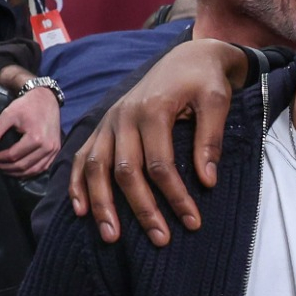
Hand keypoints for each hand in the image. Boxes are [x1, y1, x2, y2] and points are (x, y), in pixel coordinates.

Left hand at [0, 85, 61, 177]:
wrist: (46, 99)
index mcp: (36, 138)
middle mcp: (47, 146)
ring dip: (19, 173)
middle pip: (24, 165)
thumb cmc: (27, 105)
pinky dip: (32, 171)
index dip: (0, 158)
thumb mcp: (9, 114)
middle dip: (8, 168)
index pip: (14, 155)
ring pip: (34, 170)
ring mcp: (54, 149)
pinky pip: (44, 167)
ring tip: (7, 169)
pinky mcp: (56, 150)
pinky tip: (22, 170)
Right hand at [69, 38, 248, 244]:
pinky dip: (77, 184)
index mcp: (152, 109)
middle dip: (141, 209)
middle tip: (160, 239)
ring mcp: (109, 122)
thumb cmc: (204, 80)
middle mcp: (123, 117)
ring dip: (102, 204)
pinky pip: (83, 157)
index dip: (176, 196)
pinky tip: (80, 211)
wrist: (187, 57)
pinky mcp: (103, 126)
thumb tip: (207, 181)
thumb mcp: (217, 101)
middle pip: (125, 171)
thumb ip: (211, 139)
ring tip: (111, 237)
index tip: (193, 222)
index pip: (160, 165)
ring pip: (97, 168)